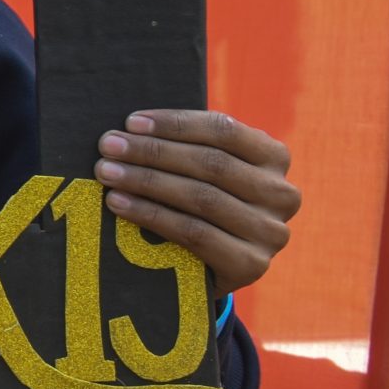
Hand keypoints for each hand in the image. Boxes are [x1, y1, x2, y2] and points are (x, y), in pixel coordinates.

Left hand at [95, 108, 298, 294]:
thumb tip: (131, 127)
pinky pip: (194, 233)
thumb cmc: (199, 199)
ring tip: (107, 173)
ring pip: (201, 197)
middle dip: (152, 152)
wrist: (208, 265)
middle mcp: (281, 193)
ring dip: (147, 181)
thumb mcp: (203, 168)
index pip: (224, 130)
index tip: (131, 122)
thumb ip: (184, 145)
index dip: (175, 124)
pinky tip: (119, 203)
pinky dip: (151, 215)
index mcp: (274, 156)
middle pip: (210, 163)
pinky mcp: (252, 264)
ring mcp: (270, 231)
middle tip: (108, 146)